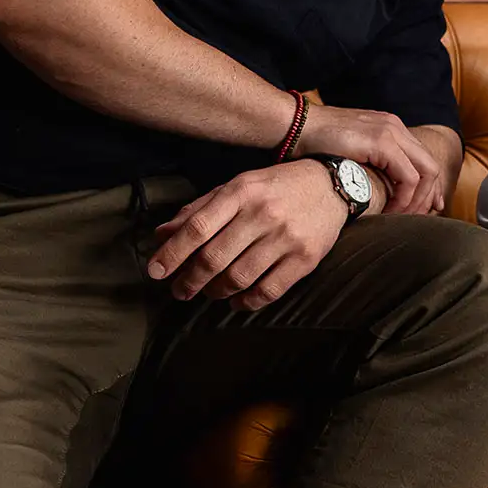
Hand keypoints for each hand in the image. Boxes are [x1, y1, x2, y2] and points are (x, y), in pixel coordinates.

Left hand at [145, 160, 346, 310]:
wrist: (332, 185)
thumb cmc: (277, 187)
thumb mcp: (237, 186)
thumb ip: (199, 210)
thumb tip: (161, 235)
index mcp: (241, 192)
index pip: (197, 228)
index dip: (172, 253)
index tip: (155, 271)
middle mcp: (263, 214)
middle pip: (214, 258)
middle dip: (189, 280)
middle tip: (179, 291)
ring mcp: (286, 238)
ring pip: (238, 278)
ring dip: (216, 292)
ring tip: (209, 292)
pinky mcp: (305, 259)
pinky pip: (268, 291)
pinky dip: (245, 302)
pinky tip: (236, 300)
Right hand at [298, 104, 442, 214]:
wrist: (294, 125)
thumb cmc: (312, 144)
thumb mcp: (349, 153)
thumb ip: (367, 165)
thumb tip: (373, 190)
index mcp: (389, 128)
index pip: (422, 159)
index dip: (428, 187)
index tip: (427, 210)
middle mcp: (395, 127)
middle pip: (430, 166)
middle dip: (427, 197)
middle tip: (416, 220)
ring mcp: (390, 132)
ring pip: (426, 172)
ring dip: (417, 200)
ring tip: (401, 218)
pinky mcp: (382, 142)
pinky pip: (408, 177)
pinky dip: (405, 198)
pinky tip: (391, 211)